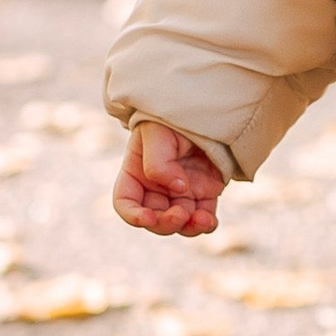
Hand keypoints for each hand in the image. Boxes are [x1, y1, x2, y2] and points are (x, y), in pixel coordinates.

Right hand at [112, 121, 226, 237]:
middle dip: (166, 223)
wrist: (203, 108)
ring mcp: (180, 194)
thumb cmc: (171, 118)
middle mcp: (155, 188)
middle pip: (154, 218)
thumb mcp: (157, 133)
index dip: (133, 215)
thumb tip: (179, 189)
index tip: (148, 218)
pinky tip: (210, 221)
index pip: (125, 203)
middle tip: (181, 214)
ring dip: (189, 228)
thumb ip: (158, 162)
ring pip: (179, 223)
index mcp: (135, 173)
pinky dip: (206, 223)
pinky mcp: (203, 194)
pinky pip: (202, 217)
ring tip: (203, 220)